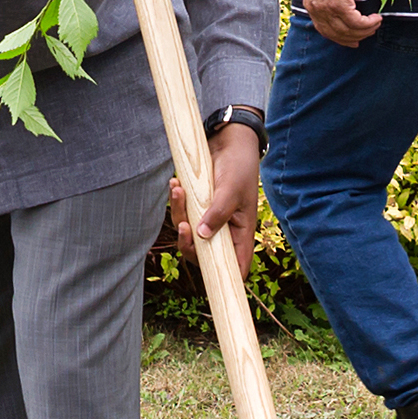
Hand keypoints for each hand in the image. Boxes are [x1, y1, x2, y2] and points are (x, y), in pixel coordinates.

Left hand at [172, 123, 262, 270]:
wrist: (230, 141)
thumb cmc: (239, 166)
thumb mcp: (231, 189)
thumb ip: (218, 212)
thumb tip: (202, 236)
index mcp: (241, 233)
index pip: (235, 267)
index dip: (223, 276)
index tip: (205, 269)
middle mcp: (226, 230)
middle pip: (203, 254)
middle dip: (188, 242)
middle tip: (182, 225)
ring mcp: (210, 219)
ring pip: (189, 232)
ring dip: (178, 214)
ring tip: (178, 189)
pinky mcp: (198, 206)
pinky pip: (183, 214)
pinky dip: (177, 202)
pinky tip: (176, 184)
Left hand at [298, 0, 381, 46]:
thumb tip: (346, 7)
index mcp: (312, 6)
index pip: (325, 31)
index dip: (340, 38)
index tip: (352, 41)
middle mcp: (316, 10)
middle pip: (337, 34)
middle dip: (355, 38)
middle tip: (369, 33)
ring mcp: (326, 8)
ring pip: (348, 30)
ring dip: (365, 30)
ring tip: (376, 24)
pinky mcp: (338, 3)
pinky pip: (356, 22)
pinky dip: (368, 23)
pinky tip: (376, 18)